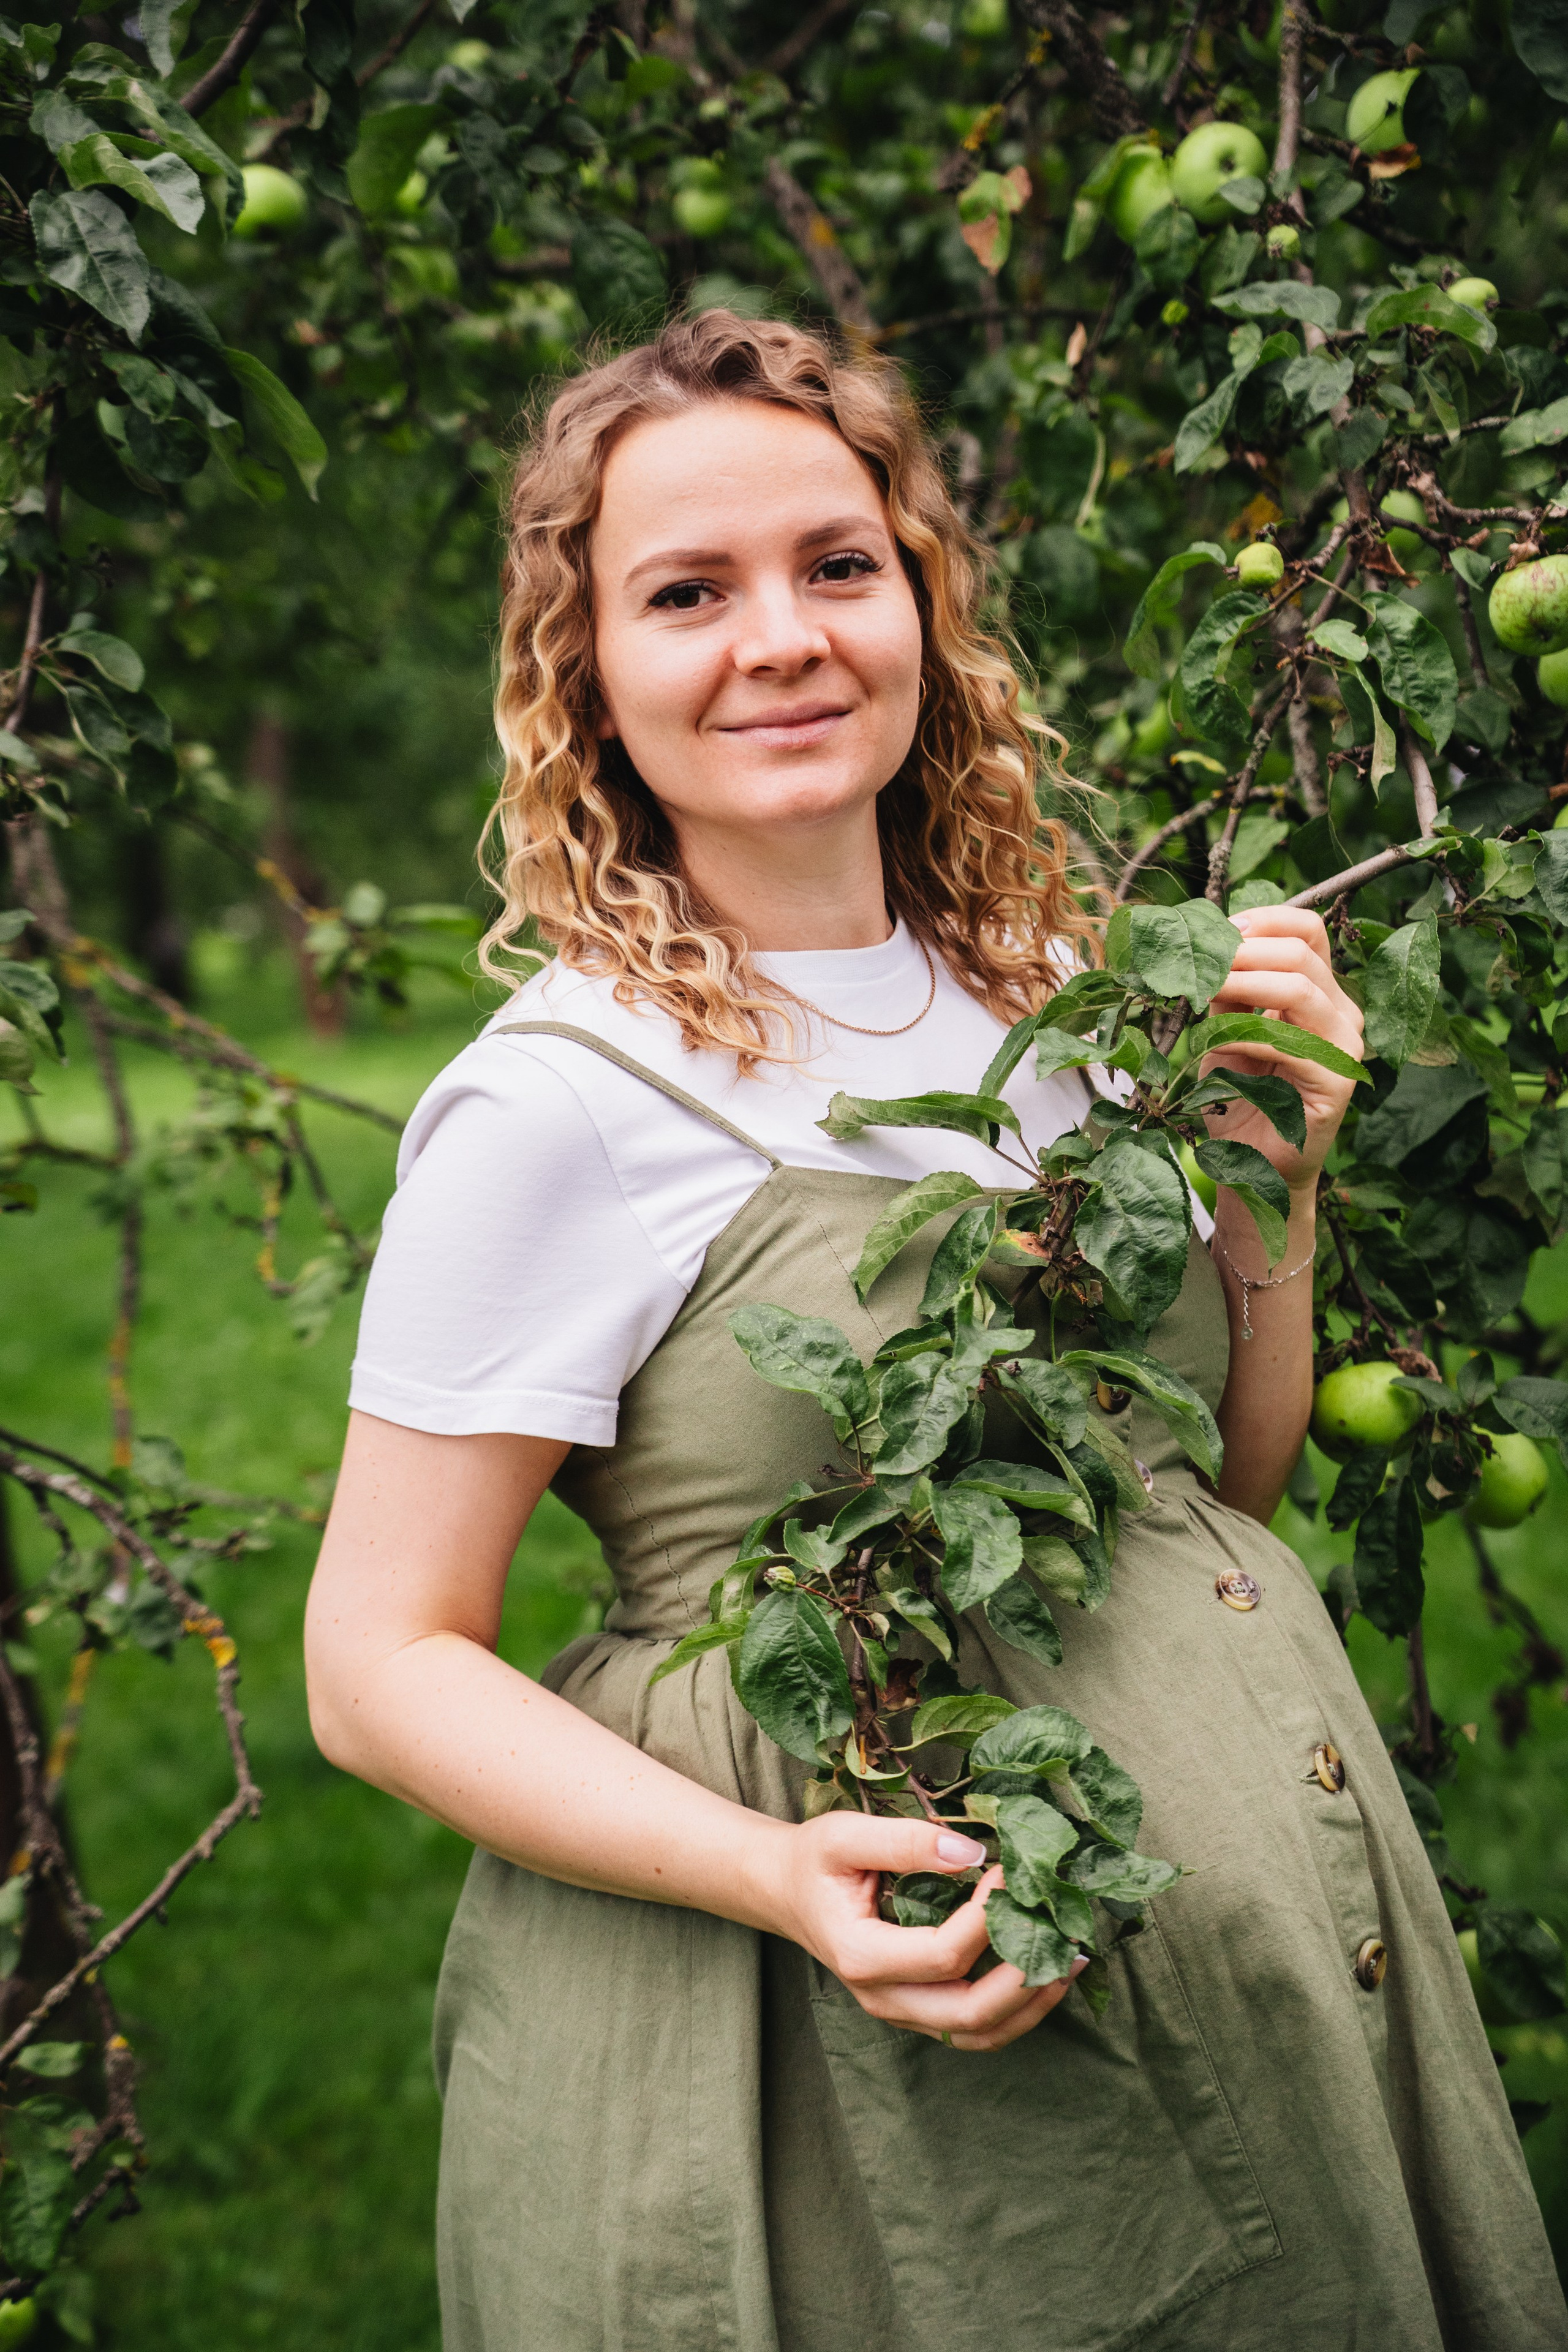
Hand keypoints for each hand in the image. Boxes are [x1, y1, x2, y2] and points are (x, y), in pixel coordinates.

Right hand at [752, 1814, 1082, 2051]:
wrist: (786, 1891)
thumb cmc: (815, 1860)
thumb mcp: (845, 1835)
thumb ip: (905, 1842)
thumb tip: (972, 1853)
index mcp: (862, 1956)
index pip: (943, 1954)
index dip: (987, 1916)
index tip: (1010, 1871)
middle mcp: (882, 1999)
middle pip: (967, 2014)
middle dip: (1024, 1979)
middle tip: (1065, 1937)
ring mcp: (900, 2012)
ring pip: (976, 2033)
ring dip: (1029, 2004)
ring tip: (1071, 1961)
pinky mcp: (916, 2010)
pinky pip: (971, 2027)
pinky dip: (1014, 2010)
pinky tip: (1042, 1974)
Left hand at [1202, 906, 1363, 1197]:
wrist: (1254, 1165)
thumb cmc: (1241, 1097)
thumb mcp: (1226, 1031)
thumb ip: (1228, 992)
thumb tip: (1209, 947)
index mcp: (1319, 992)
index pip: (1308, 931)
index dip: (1263, 921)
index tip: (1219, 930)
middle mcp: (1341, 1013)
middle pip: (1302, 952)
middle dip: (1244, 950)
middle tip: (1202, 962)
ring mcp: (1344, 1048)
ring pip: (1301, 989)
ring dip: (1244, 983)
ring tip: (1205, 989)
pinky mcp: (1335, 1083)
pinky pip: (1291, 1043)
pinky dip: (1248, 1035)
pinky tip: (1219, 1043)